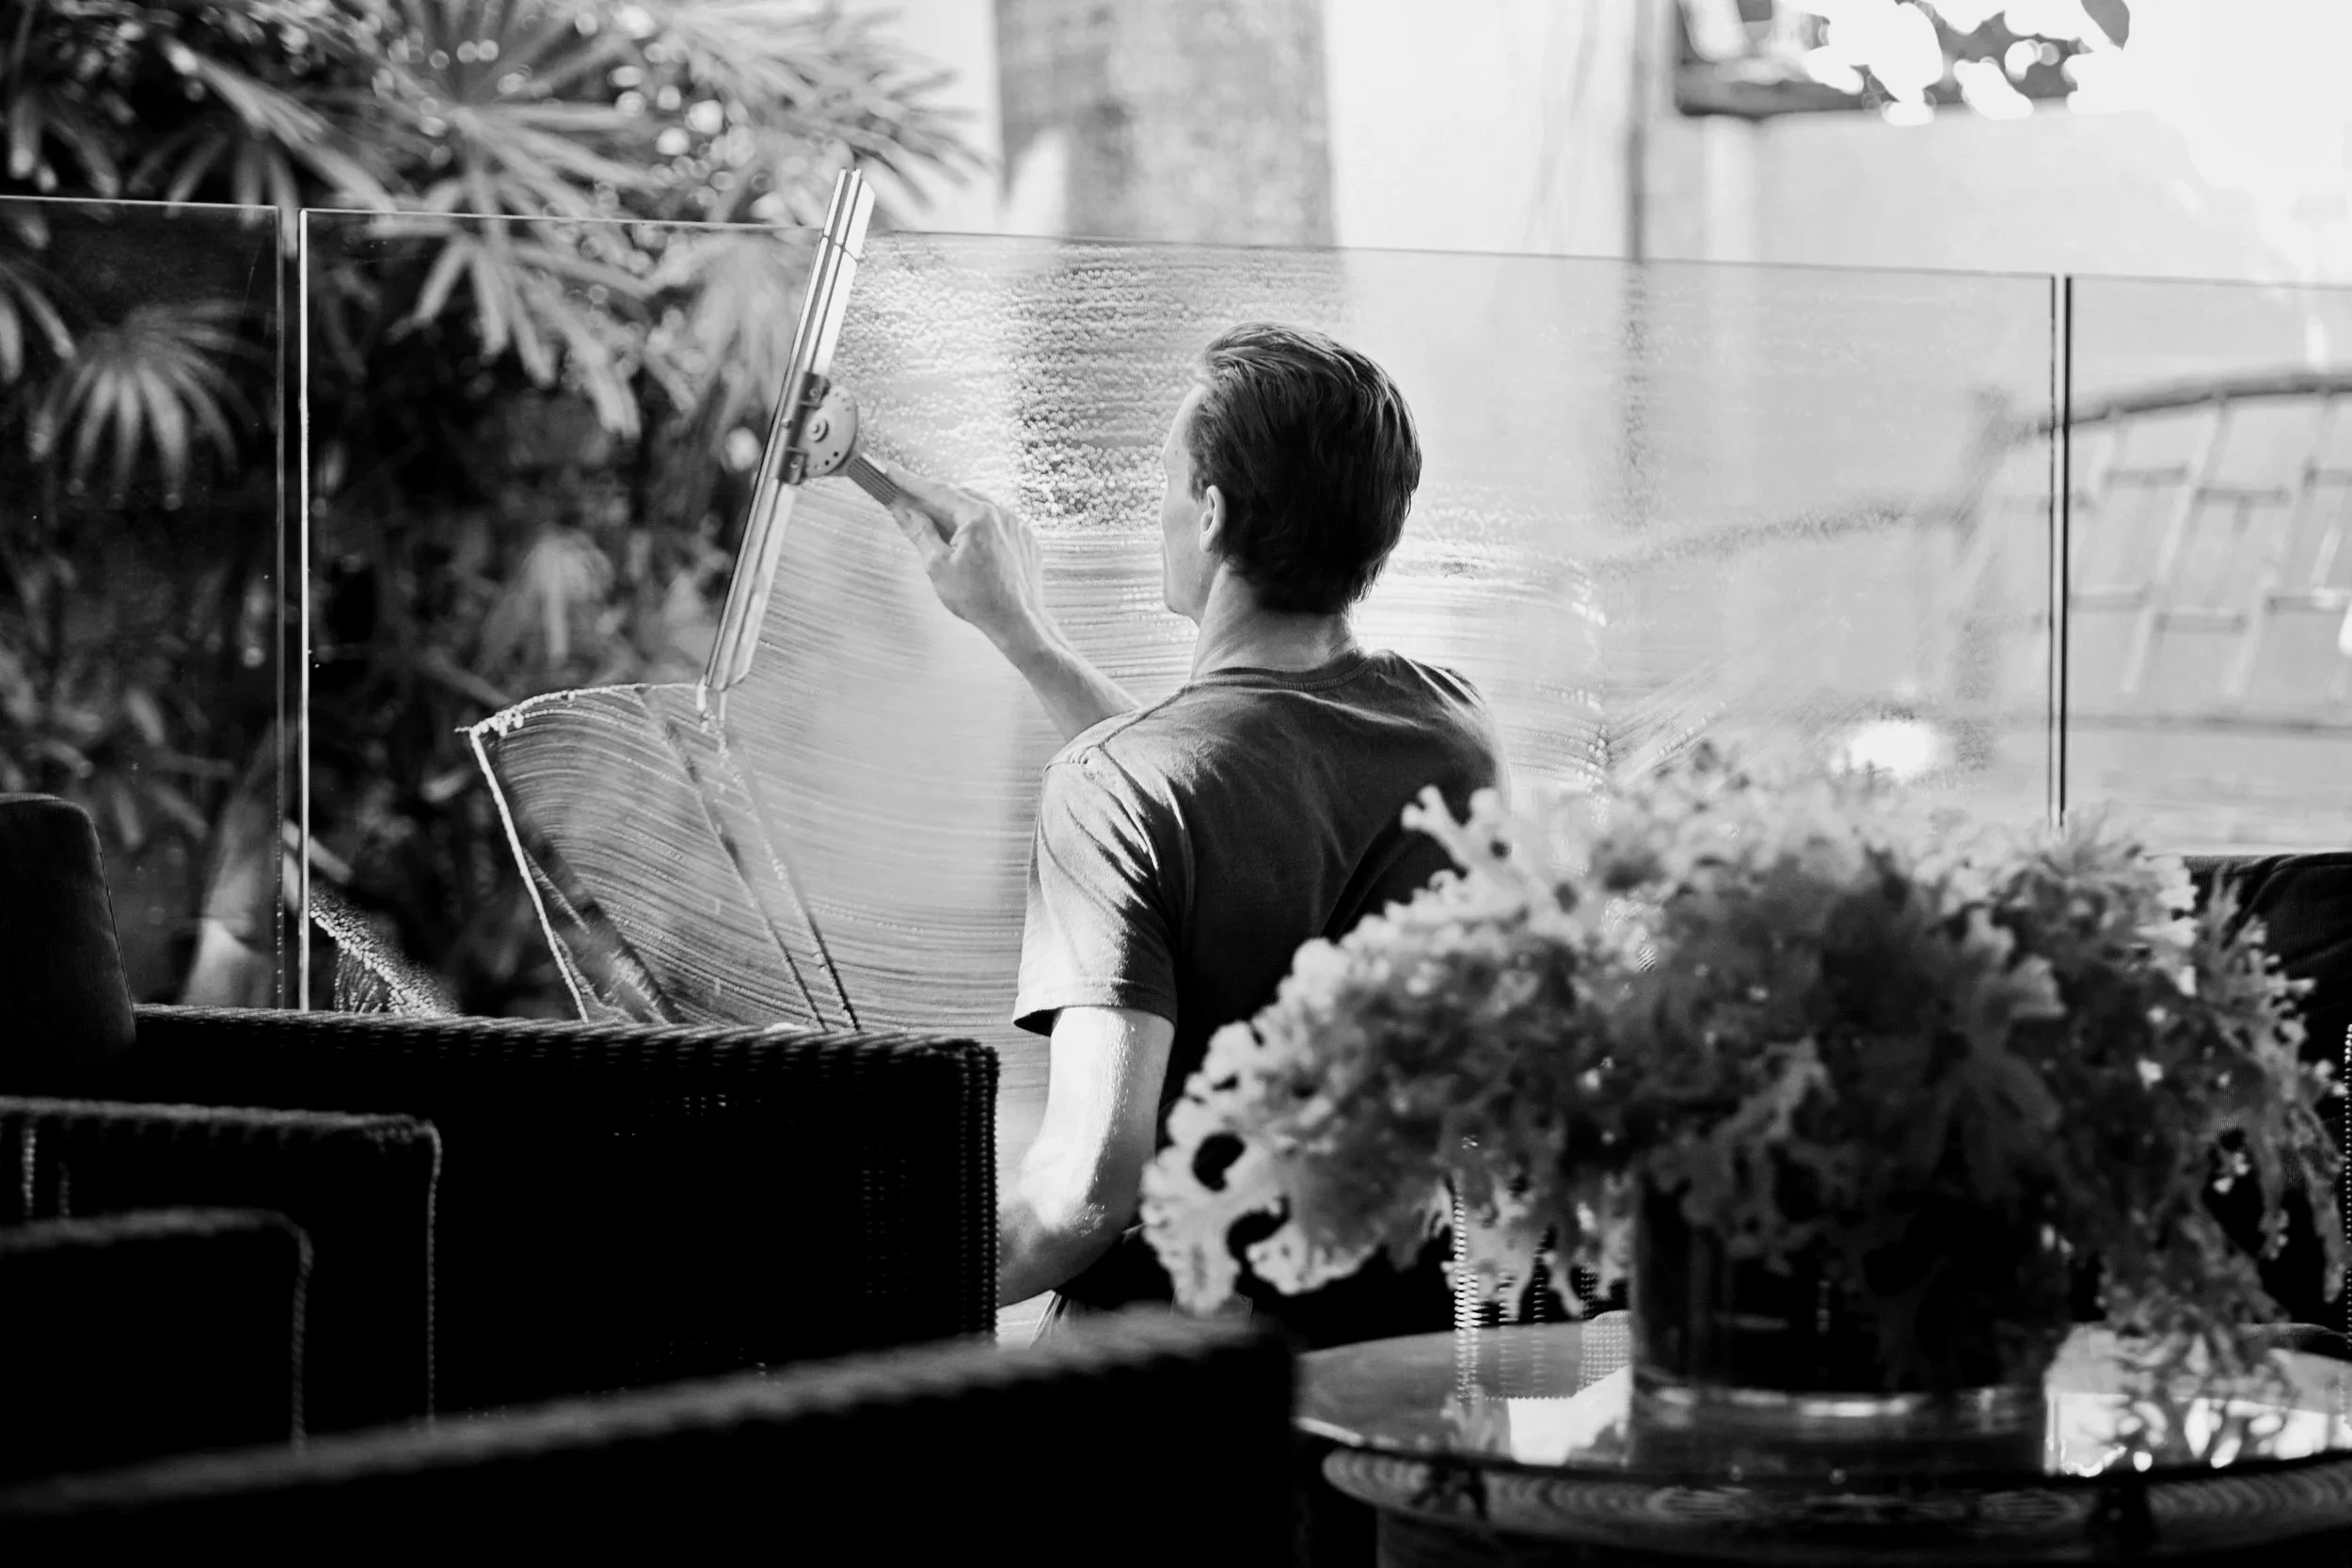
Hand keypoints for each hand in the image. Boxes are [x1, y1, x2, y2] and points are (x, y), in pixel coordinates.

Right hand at [884, 462, 1051, 654]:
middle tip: (907, 500)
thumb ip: (919, 532)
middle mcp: (1001, 513)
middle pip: (958, 496)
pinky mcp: (1025, 538)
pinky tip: (965, 541)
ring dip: (955, 511)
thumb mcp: (938, 566)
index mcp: (978, 516)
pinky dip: (977, 525)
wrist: (1018, 622)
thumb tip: (902, 510)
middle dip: (931, 498)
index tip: (892, 471)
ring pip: (979, 508)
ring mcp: (1016, 524)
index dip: (910, 481)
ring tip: (934, 524)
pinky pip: (996, 522)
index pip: (937, 490)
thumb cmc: (978, 598)